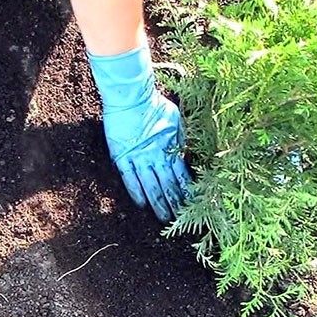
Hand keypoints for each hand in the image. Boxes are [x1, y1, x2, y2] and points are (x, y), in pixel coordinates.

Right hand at [88, 45, 191, 221]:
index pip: (182, 176)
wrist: (130, 97)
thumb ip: (181, 140)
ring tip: (164, 218)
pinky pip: (130, 179)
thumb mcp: (176, 121)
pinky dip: (136, 192)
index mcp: (171, 148)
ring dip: (158, 204)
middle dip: (175, 204)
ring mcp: (138, 159)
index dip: (187, 192)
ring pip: (150, 187)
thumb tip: (187, 156)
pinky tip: (141, 205)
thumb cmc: (155, 105)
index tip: (193, 205)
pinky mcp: (122, 157)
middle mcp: (156, 157)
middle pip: (167, 186)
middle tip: (180, 220)